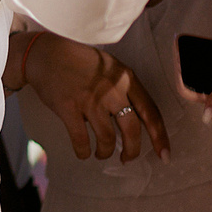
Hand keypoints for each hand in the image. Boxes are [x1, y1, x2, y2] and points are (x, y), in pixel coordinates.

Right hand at [21, 33, 167, 161]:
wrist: (47, 53)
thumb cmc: (79, 61)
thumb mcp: (111, 66)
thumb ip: (125, 88)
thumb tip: (135, 120)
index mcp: (126, 78)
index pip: (151, 113)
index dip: (160, 137)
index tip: (164, 155)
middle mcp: (112, 90)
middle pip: (132, 130)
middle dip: (132, 151)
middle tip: (127, 158)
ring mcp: (90, 100)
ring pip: (107, 139)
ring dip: (105, 152)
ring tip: (101, 153)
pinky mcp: (69, 108)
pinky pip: (81, 140)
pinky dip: (84, 151)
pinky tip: (84, 152)